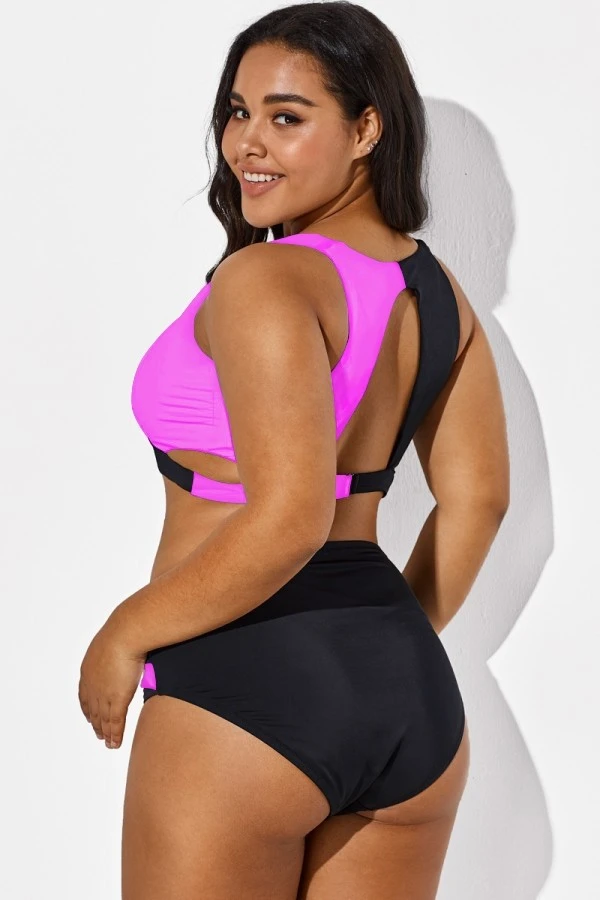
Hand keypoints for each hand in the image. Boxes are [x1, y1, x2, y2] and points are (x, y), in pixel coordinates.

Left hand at [78, 621, 145, 749]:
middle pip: (92, 709)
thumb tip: (128, 643)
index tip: (91, 716)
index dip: (88, 707)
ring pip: (103, 719)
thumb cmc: (125, 630)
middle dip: (96, 722)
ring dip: (105, 732)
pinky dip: (115, 735)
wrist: (127, 633)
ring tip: (108, 743)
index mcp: (88, 669)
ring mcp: (103, 693)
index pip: (85, 694)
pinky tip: (115, 744)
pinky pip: (115, 723)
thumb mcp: (116, 640)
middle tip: (99, 733)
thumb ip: (118, 647)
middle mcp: (92, 684)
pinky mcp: (116, 700)